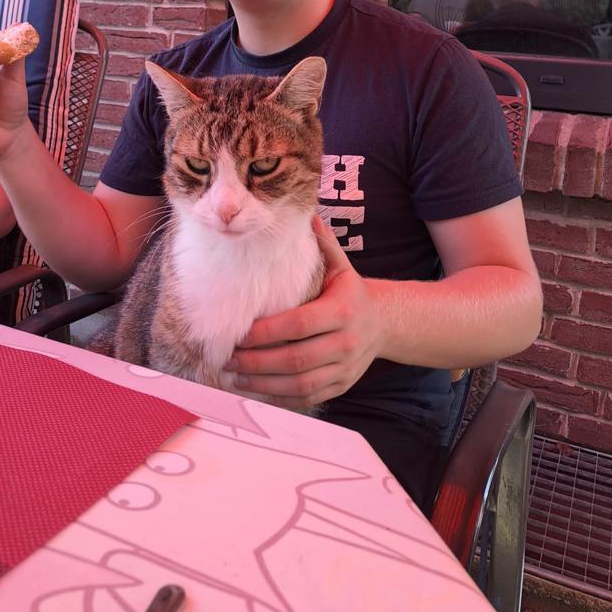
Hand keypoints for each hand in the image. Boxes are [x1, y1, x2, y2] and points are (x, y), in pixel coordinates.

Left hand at [224, 215, 385, 408]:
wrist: (385, 324)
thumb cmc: (351, 291)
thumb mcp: (341, 265)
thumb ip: (323, 243)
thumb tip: (306, 213)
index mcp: (342, 311)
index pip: (297, 325)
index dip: (265, 333)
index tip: (238, 334)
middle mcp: (345, 343)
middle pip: (294, 360)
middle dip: (256, 363)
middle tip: (227, 359)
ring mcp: (344, 369)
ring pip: (299, 385)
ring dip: (262, 384)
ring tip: (234, 377)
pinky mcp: (341, 386)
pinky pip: (308, 398)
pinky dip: (280, 398)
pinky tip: (257, 390)